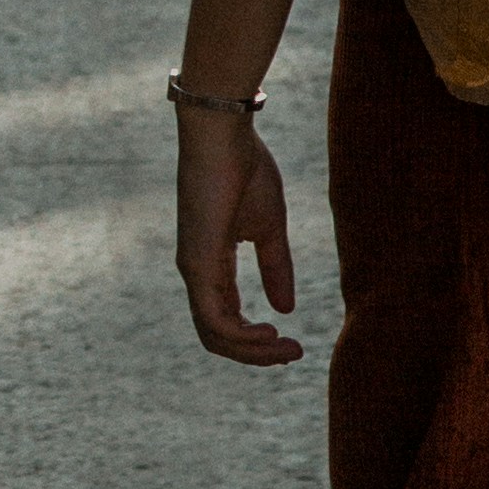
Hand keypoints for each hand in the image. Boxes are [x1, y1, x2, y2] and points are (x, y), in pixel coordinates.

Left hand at [174, 107, 301, 366]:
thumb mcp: (270, 227)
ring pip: (215, 335)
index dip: (257, 339)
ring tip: (287, 349)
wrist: (223, 134)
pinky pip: (214, 319)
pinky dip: (242, 337)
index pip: (226, 319)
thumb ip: (276, 267)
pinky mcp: (197, 264)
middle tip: (294, 354)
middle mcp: (196, 272)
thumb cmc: (245, 170)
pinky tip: (271, 333)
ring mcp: (193, 270)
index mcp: (211, 263)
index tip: (294, 343)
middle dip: (256, 354)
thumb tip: (285, 309)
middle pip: (217, 336)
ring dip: (253, 351)